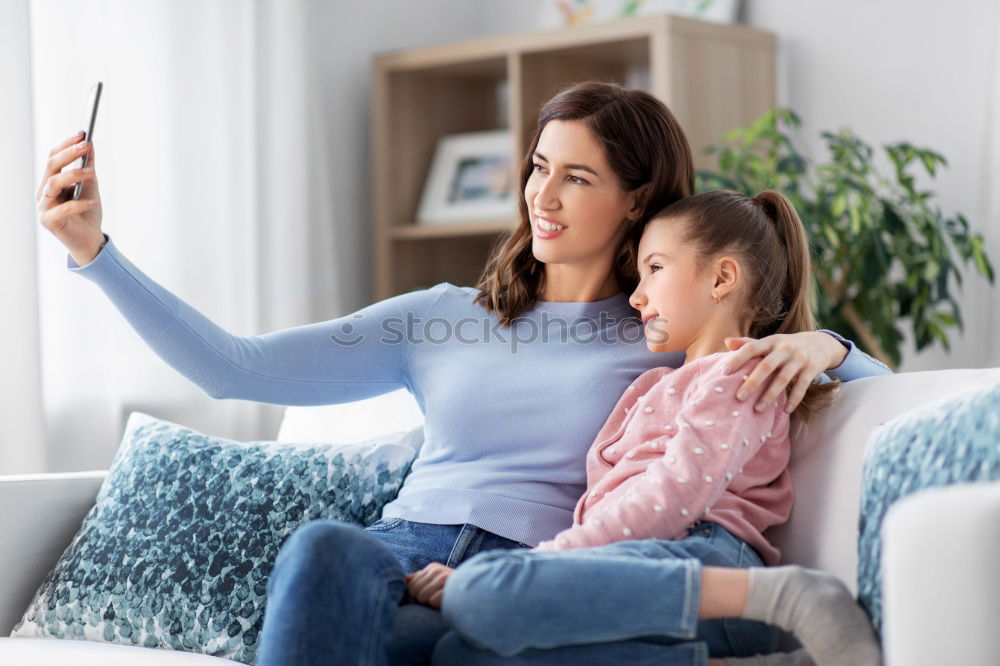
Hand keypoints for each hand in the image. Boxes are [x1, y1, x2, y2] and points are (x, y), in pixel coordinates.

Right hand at [36, 131, 104, 265]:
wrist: (90, 240)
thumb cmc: (88, 213)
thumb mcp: (91, 186)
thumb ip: (88, 166)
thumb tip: (90, 143)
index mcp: (50, 181)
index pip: (53, 158)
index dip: (66, 145)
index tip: (83, 134)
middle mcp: (43, 191)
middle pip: (52, 166)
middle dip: (69, 154)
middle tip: (86, 146)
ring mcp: (43, 206)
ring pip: (53, 183)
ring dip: (73, 175)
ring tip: (91, 172)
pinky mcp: (48, 221)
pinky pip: (63, 208)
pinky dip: (80, 203)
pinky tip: (94, 202)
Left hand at [405, 563, 454, 608]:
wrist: (474, 596)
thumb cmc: (450, 590)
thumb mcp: (434, 581)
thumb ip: (420, 579)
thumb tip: (405, 579)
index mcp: (433, 568)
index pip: (411, 585)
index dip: (416, 595)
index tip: (429, 595)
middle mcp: (437, 570)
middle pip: (414, 591)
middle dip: (421, 599)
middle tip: (434, 599)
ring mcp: (444, 578)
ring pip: (421, 596)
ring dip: (429, 603)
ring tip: (439, 601)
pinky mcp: (450, 589)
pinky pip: (432, 601)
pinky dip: (436, 605)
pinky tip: (444, 602)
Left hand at [720, 332, 845, 413]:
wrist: (820, 343)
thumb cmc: (786, 346)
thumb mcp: (770, 342)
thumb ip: (749, 343)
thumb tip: (726, 342)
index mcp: (771, 342)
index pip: (751, 348)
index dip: (737, 359)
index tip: (724, 371)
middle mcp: (784, 349)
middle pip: (766, 366)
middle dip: (752, 382)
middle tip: (739, 398)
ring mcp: (799, 359)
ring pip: (783, 379)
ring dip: (770, 395)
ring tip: (758, 409)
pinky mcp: (812, 369)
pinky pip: (802, 387)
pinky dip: (794, 399)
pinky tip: (785, 411)